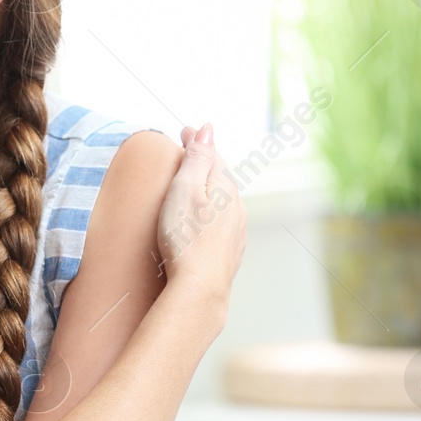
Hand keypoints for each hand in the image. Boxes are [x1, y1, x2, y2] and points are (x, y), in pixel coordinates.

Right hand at [156, 124, 245, 308]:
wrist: (199, 289)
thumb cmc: (186, 239)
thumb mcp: (185, 190)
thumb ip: (197, 159)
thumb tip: (207, 130)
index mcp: (226, 188)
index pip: (212, 155)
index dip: (196, 142)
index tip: (183, 131)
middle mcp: (237, 208)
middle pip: (219, 178)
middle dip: (204, 165)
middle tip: (185, 153)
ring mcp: (236, 232)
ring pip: (222, 203)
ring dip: (208, 192)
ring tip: (191, 188)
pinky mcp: (229, 253)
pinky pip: (220, 225)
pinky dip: (209, 216)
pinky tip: (199, 224)